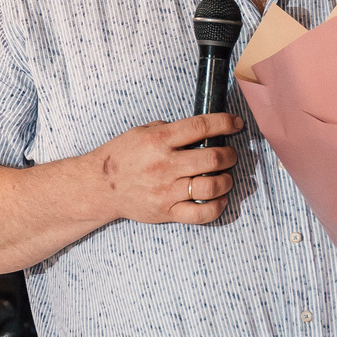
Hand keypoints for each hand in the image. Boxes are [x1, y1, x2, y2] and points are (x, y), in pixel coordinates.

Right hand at [87, 113, 241, 225]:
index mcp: (158, 140)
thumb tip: (201, 130)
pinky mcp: (167, 212)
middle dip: (230, 155)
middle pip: (213, 158)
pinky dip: (217, 207)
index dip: (225, 122)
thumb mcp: (142, 132)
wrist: (100, 187)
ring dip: (227, 180)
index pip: (200, 127)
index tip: (236, 123)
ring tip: (225, 177)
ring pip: (211, 186)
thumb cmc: (123, 157)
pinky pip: (201, 214)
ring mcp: (166, 191)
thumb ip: (170, 129)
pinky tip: (220, 198)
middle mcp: (164, 165)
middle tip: (230, 154)